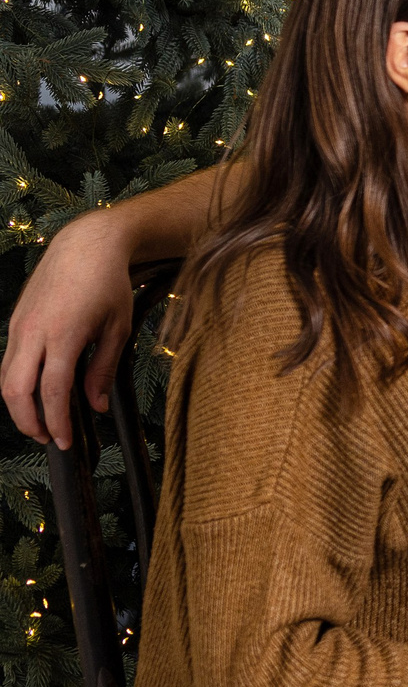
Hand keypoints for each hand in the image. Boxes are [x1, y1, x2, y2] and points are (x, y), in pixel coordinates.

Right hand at [4, 210, 138, 447]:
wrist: (87, 244)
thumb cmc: (108, 283)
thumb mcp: (117, 328)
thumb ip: (103, 369)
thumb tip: (94, 406)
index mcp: (63, 335)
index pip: (52, 391)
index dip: (56, 421)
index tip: (64, 441)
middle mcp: (34, 332)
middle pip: (16, 390)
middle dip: (28, 421)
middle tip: (48, 438)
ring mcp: (20, 325)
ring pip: (5, 377)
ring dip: (18, 405)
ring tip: (40, 422)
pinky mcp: (16, 320)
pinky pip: (8, 361)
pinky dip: (16, 383)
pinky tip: (33, 393)